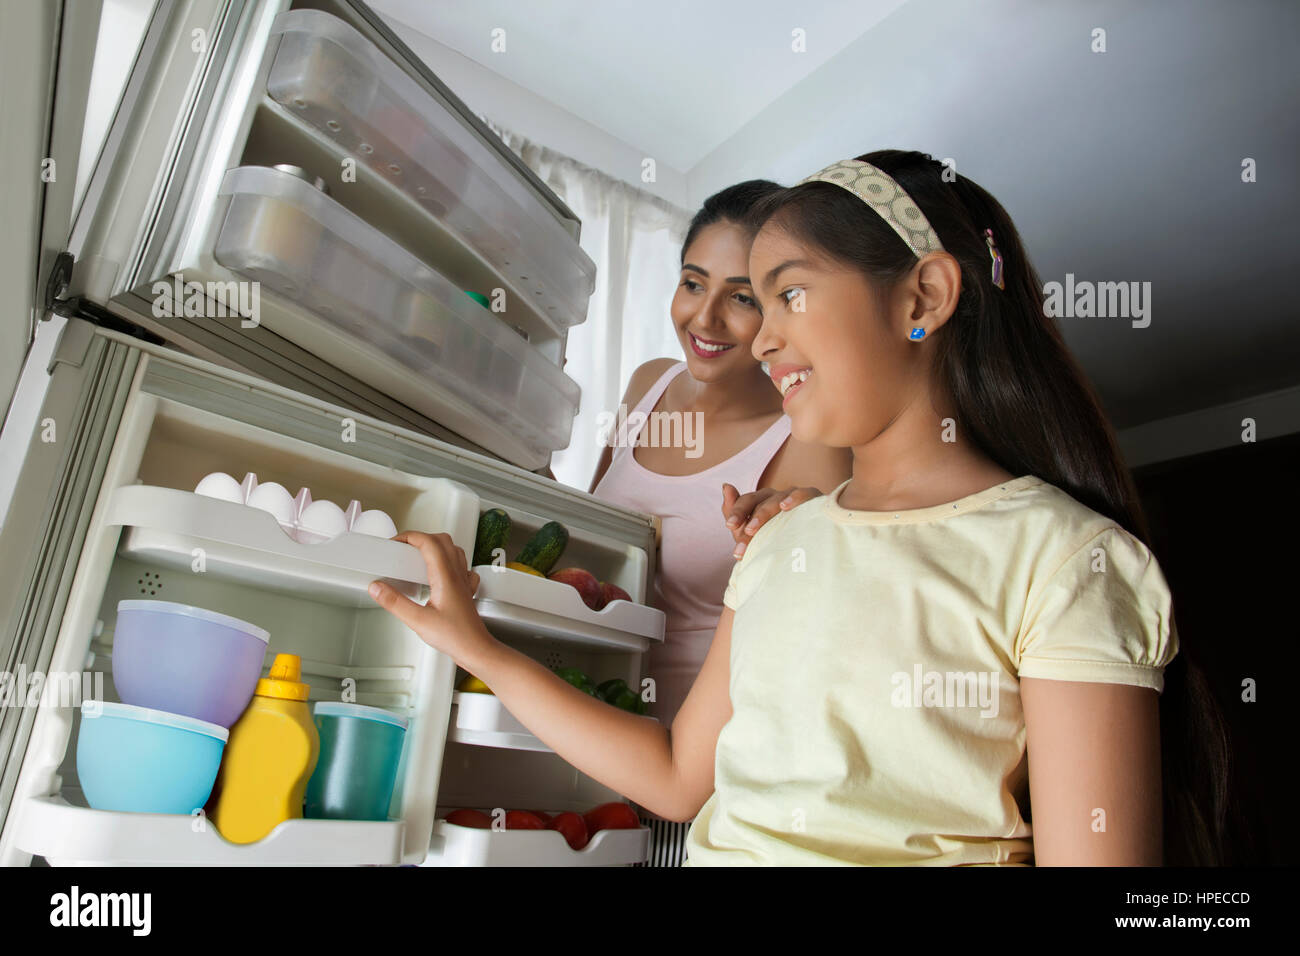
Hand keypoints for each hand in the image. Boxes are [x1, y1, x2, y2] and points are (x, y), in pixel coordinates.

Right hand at [368, 531, 497, 669]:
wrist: (477, 650)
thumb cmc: (456, 637)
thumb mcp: (418, 621)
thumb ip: (395, 603)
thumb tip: (378, 588)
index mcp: (446, 577)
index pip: (429, 543)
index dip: (410, 537)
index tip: (395, 543)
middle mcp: (457, 575)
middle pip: (442, 541)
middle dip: (420, 538)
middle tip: (403, 547)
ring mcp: (464, 582)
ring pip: (454, 551)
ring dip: (436, 546)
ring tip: (418, 556)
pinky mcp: (466, 591)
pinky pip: (461, 567)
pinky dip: (450, 561)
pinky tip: (441, 572)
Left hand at [721, 484, 822, 557]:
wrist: (806, 552)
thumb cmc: (775, 539)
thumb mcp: (751, 533)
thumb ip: (735, 514)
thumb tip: (725, 485)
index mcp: (759, 502)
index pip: (745, 501)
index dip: (737, 511)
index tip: (730, 525)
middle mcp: (775, 496)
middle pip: (758, 499)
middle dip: (748, 516)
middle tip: (744, 532)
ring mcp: (794, 496)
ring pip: (778, 498)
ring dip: (764, 513)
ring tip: (754, 528)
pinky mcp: (813, 499)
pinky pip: (805, 494)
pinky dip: (795, 498)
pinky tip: (785, 507)